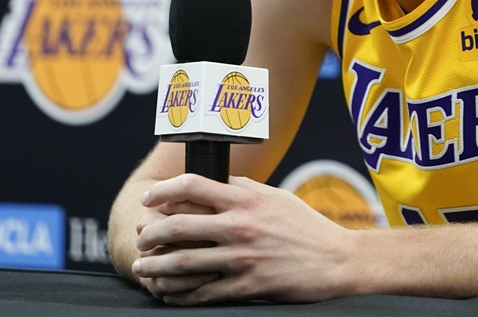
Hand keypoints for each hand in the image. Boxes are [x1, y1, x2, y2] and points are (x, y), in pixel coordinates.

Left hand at [132, 173, 357, 304]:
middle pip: (178, 225)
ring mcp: (242, 259)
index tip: (149, 198)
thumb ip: (243, 188)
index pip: (192, 186)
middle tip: (140, 237)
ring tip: (142, 266)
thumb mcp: (275, 196)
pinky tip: (168, 293)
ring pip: (183, 263)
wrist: (336, 260)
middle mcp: (240, 226)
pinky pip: (202, 293)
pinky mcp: (247, 287)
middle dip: (150, 233)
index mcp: (246, 199)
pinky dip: (179, 295)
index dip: (163, 191)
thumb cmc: (306, 226)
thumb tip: (212, 183)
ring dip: (156, 266)